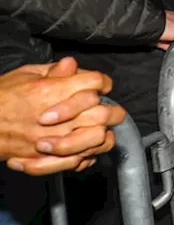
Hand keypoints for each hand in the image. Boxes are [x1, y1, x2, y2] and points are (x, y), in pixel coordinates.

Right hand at [1, 58, 125, 174]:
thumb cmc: (1, 98)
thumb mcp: (24, 76)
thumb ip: (52, 71)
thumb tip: (72, 65)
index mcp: (51, 91)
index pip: (95, 82)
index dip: (102, 83)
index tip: (101, 87)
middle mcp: (56, 116)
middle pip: (104, 112)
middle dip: (111, 110)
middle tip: (109, 110)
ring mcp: (54, 139)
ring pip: (98, 138)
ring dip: (104, 133)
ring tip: (101, 130)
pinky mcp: (47, 157)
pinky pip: (81, 159)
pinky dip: (89, 154)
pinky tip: (87, 148)